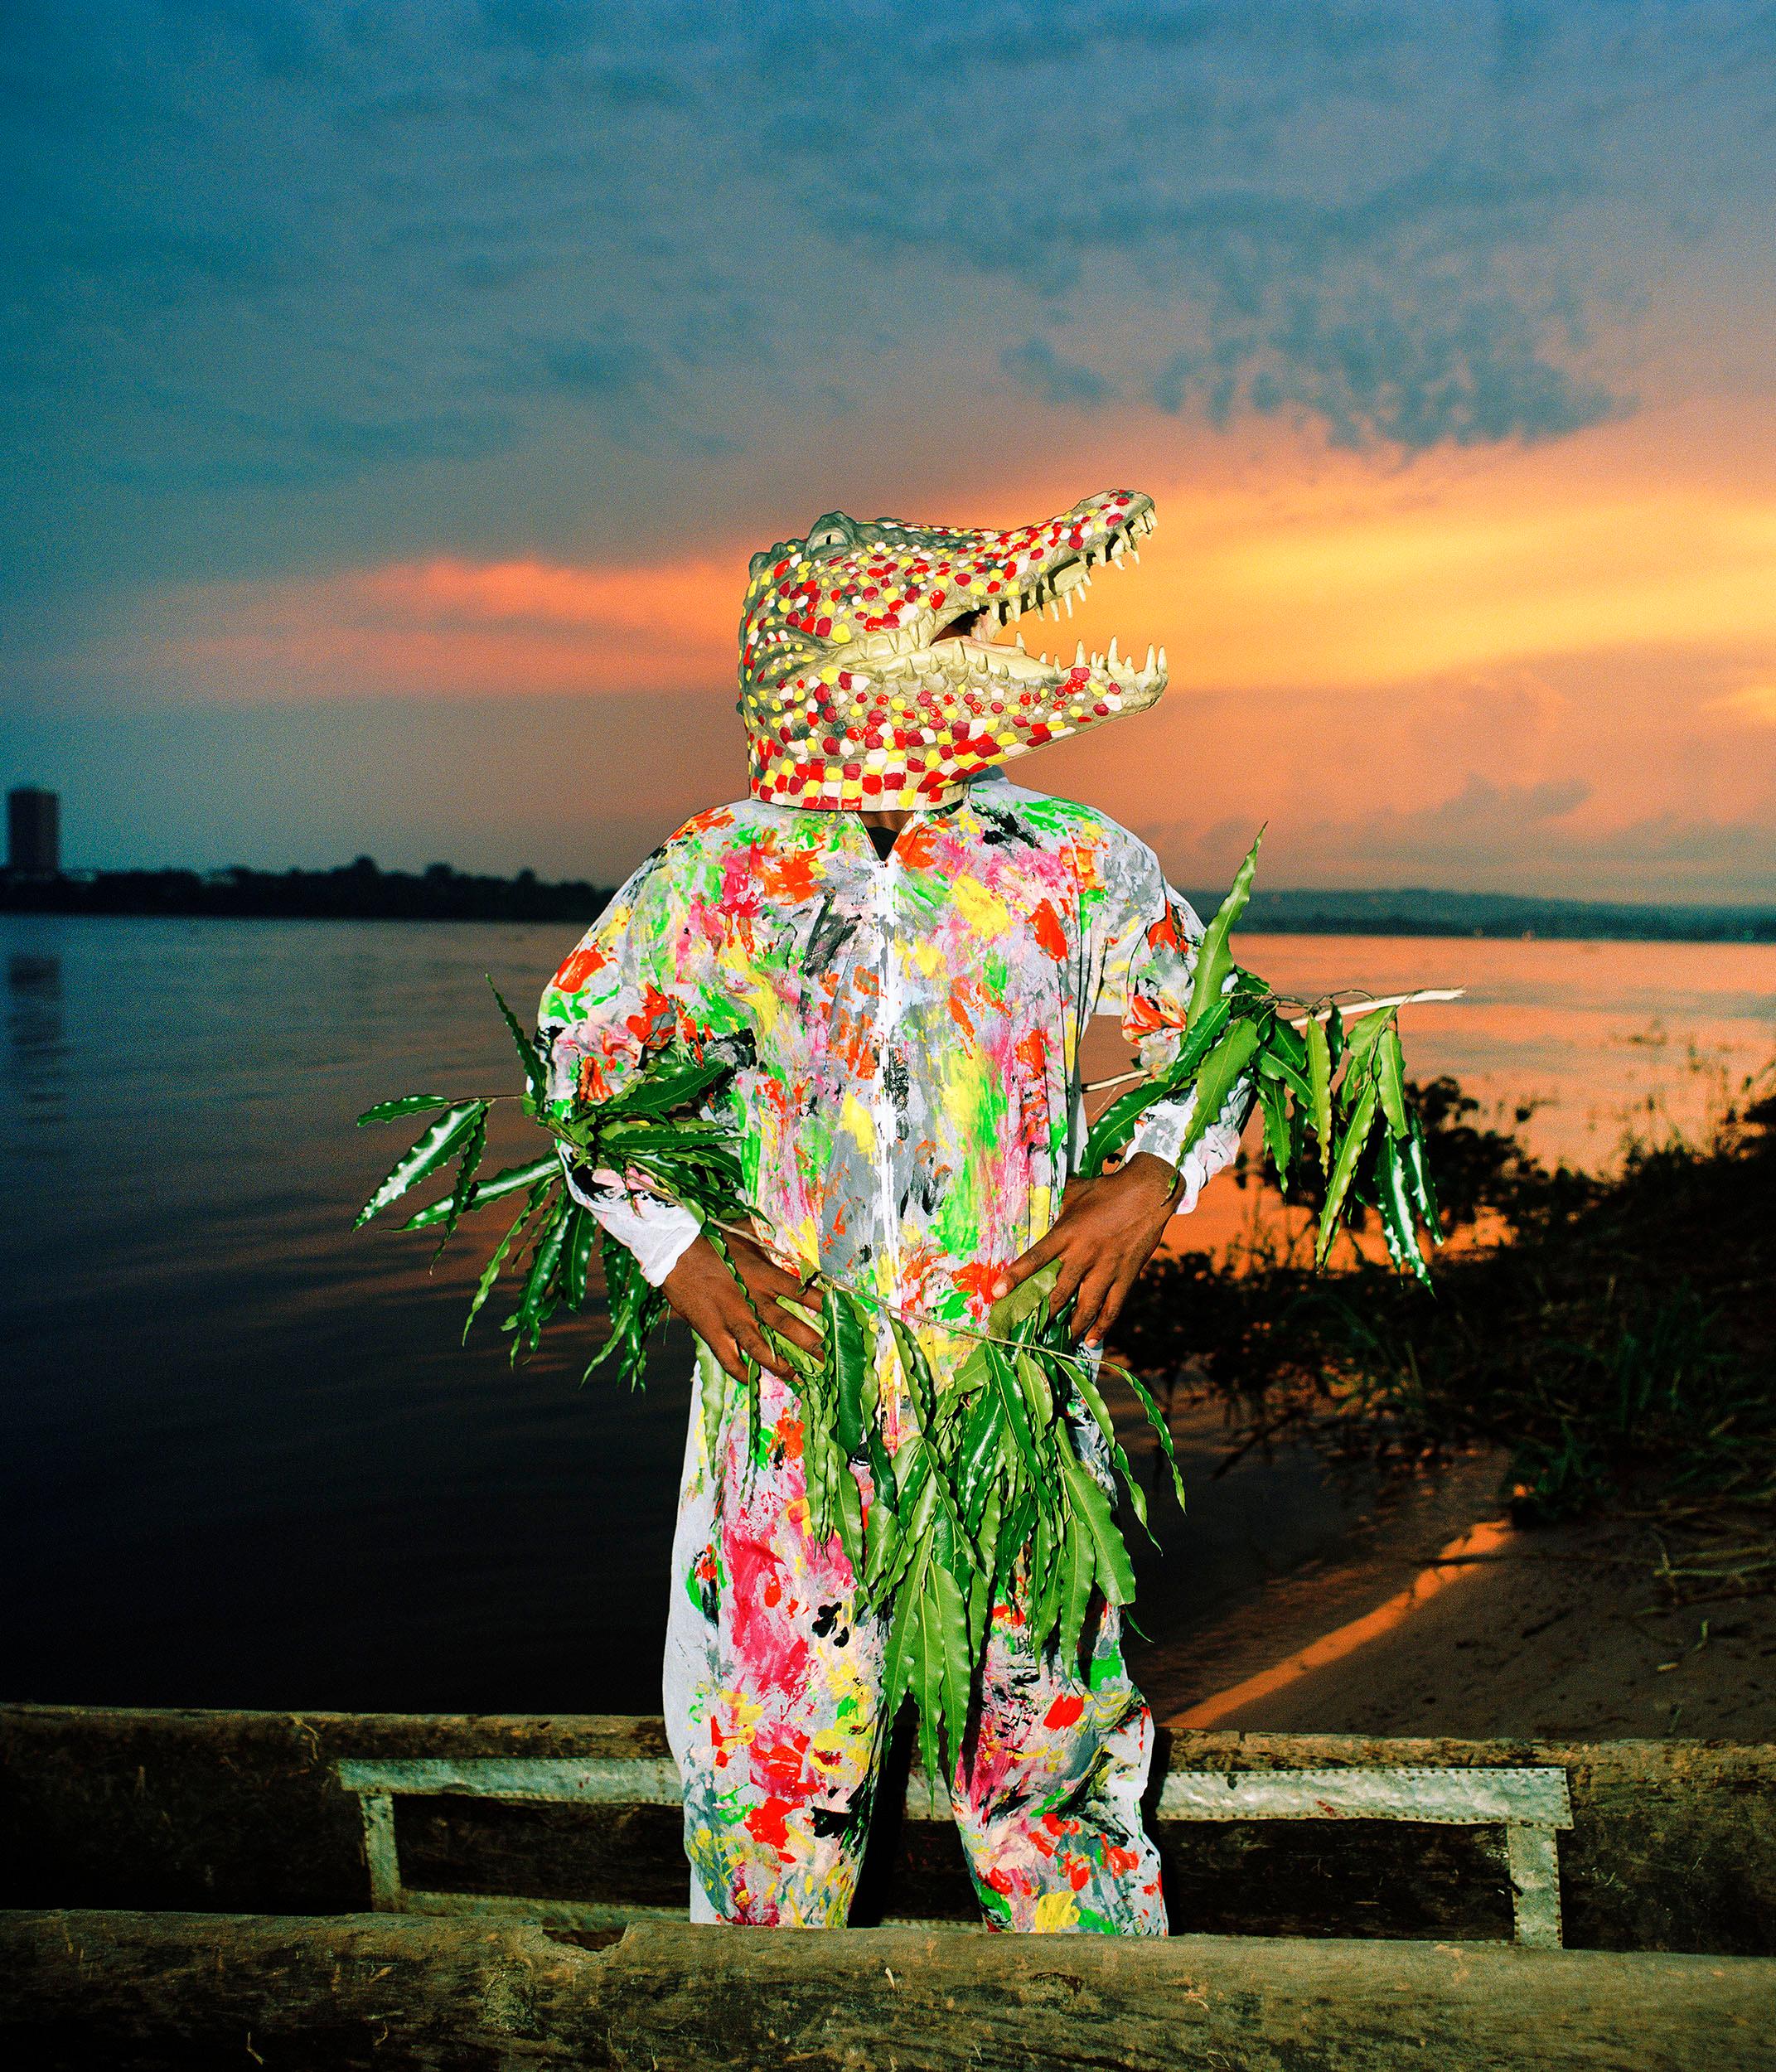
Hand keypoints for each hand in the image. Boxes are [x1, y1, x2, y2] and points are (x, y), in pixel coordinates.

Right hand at [660, 1226, 823, 1383]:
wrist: (673, 1251)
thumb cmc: (710, 1240)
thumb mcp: (743, 1235)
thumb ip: (766, 1241)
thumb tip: (781, 1233)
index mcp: (764, 1275)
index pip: (802, 1292)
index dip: (823, 1304)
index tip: (841, 1315)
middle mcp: (753, 1299)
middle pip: (788, 1325)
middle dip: (811, 1343)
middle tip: (829, 1358)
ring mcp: (732, 1317)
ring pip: (761, 1347)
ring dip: (780, 1364)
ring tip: (798, 1377)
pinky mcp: (711, 1330)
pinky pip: (729, 1357)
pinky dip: (740, 1371)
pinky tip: (751, 1381)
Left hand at [990, 1153, 1182, 1348]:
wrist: (1148, 1193)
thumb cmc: (1107, 1189)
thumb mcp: (1075, 1191)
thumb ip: (1057, 1204)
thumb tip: (1038, 1199)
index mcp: (1066, 1234)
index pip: (1035, 1259)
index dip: (1014, 1277)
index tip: (997, 1294)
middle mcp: (1083, 1255)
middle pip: (1058, 1292)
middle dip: (1043, 1314)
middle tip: (1030, 1330)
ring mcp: (1106, 1268)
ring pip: (1085, 1306)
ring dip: (1071, 1326)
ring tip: (1061, 1339)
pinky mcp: (1126, 1276)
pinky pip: (1112, 1307)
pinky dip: (1102, 1326)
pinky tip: (1092, 1340)